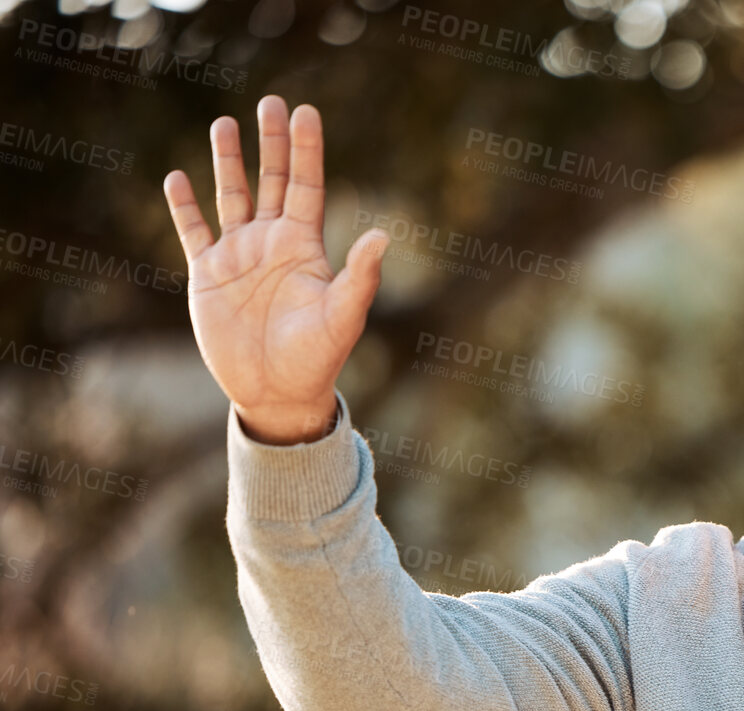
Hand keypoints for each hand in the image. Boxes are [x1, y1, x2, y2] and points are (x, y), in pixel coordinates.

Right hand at [163, 96, 387, 444]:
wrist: (277, 393)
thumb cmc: (317, 358)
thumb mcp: (342, 316)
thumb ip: (360, 277)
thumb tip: (384, 236)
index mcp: (304, 247)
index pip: (306, 186)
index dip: (305, 150)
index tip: (306, 111)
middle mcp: (271, 243)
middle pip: (271, 181)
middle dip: (271, 143)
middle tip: (271, 102)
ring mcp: (238, 256)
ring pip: (231, 197)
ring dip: (228, 162)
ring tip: (223, 124)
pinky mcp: (208, 275)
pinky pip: (194, 232)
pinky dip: (184, 207)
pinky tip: (177, 178)